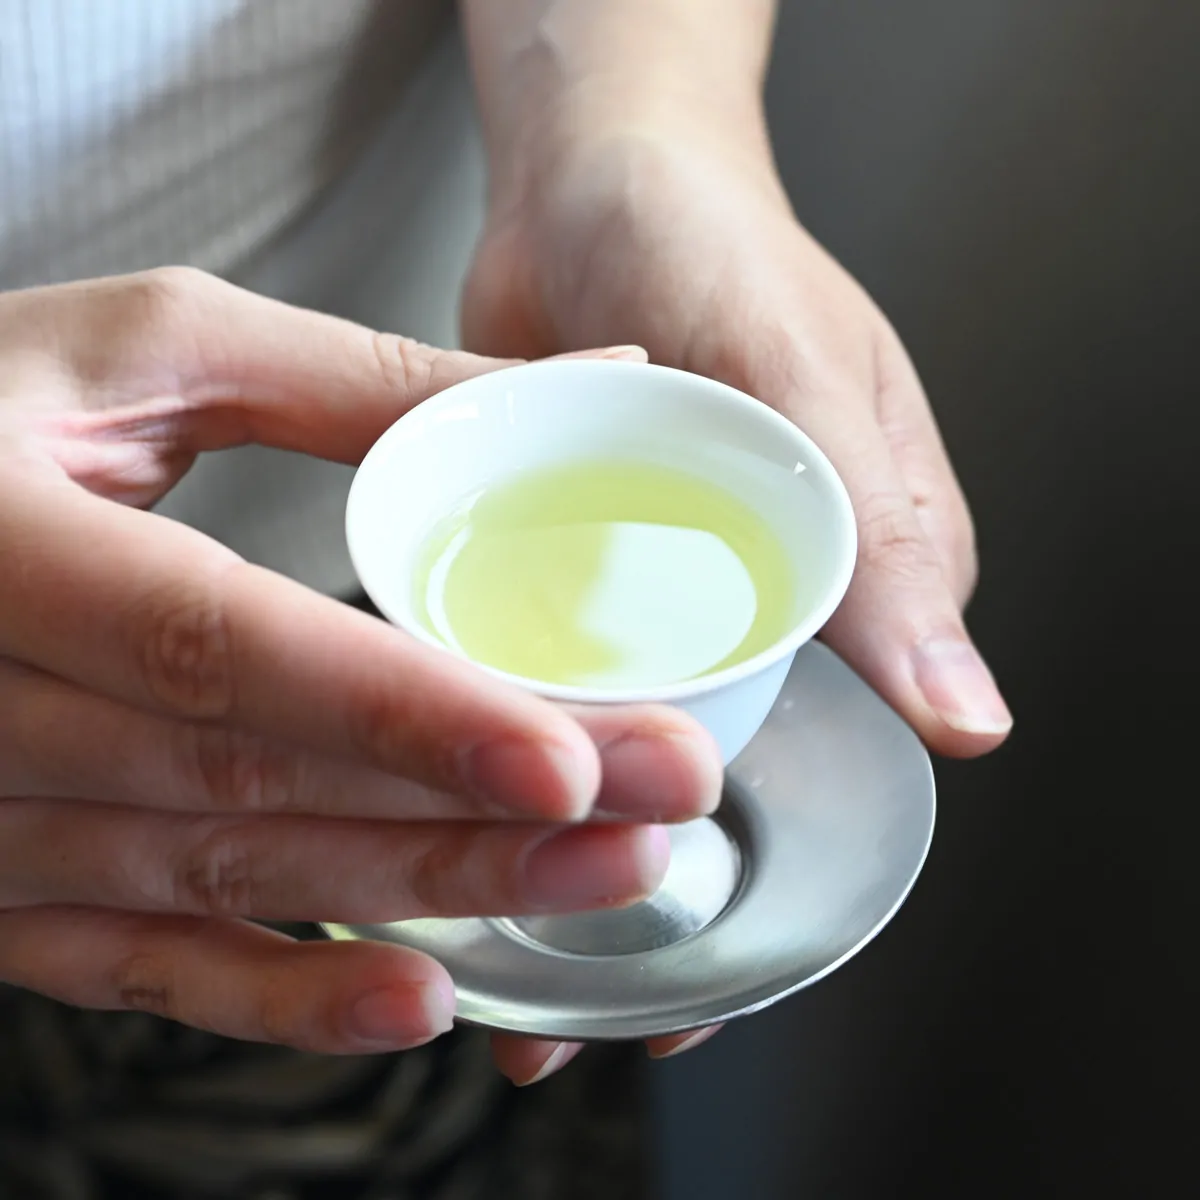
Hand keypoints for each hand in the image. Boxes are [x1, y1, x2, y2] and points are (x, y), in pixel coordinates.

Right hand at [0, 269, 721, 1058]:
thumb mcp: (154, 349)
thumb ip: (363, 383)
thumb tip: (579, 392)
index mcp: (3, 541)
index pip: (225, 649)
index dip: (405, 714)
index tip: (575, 757)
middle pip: (265, 783)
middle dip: (482, 812)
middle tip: (662, 806)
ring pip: (233, 880)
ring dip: (429, 896)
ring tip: (602, 879)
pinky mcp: (7, 882)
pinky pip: (148, 966)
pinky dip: (285, 997)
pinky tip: (421, 999)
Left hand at [463, 131, 1012, 1079]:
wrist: (591, 176)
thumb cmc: (715, 243)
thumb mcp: (801, 376)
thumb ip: (873, 541)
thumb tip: (967, 718)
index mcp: (856, 571)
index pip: (838, 765)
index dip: (764, 885)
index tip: (691, 987)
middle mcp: (759, 594)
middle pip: (714, 773)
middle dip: (645, 887)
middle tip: (570, 1004)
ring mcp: (659, 583)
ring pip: (618, 739)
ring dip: (557, 831)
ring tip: (489, 933)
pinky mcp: (572, 559)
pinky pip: (542, 673)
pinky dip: (502, 738)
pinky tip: (447, 803)